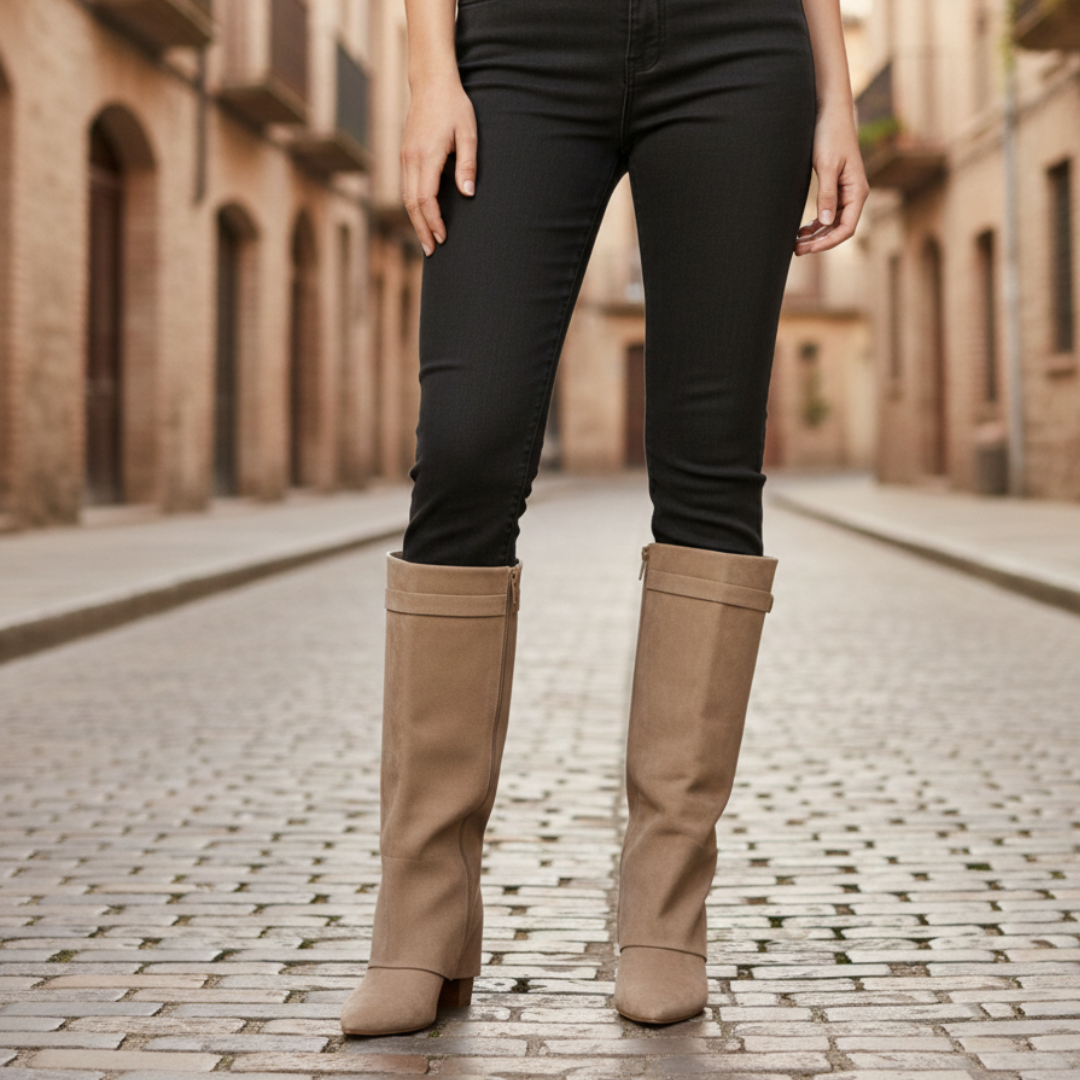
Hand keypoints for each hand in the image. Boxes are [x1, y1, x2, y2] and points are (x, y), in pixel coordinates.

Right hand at [400, 74, 477, 255]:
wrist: (431, 82)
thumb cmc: (454, 106)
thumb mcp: (468, 133)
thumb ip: (468, 164)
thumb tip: (467, 193)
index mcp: (426, 155)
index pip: (426, 199)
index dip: (434, 221)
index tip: (443, 238)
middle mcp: (411, 158)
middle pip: (412, 204)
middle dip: (422, 229)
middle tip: (431, 251)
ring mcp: (405, 156)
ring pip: (406, 197)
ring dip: (415, 221)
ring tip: (425, 240)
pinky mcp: (405, 154)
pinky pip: (406, 187)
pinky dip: (412, 206)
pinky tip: (421, 216)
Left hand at [795, 103, 869, 256]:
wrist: (830, 113)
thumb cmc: (830, 135)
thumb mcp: (827, 166)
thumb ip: (827, 194)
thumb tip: (825, 222)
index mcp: (857, 191)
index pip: (846, 228)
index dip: (828, 242)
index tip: (809, 249)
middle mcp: (854, 195)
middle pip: (838, 229)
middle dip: (818, 242)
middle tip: (795, 250)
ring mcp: (845, 193)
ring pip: (831, 223)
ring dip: (815, 235)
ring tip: (795, 244)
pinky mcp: (835, 188)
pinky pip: (827, 213)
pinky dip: (815, 224)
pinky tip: (802, 230)